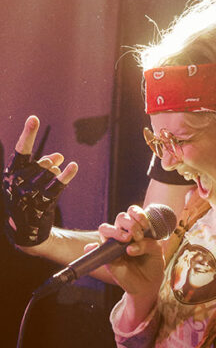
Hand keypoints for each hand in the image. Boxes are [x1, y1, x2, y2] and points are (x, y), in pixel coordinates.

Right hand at [2, 115, 77, 246]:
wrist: (25, 229)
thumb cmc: (26, 198)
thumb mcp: (27, 179)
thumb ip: (42, 165)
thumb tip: (58, 157)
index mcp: (10, 174)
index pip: (20, 150)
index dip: (28, 134)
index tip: (34, 118)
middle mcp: (16, 183)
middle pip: (41, 163)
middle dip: (49, 163)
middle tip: (52, 165)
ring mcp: (28, 195)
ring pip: (50, 174)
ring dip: (56, 174)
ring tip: (53, 177)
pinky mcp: (41, 205)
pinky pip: (57, 186)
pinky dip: (67, 175)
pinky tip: (73, 167)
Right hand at [93, 205, 164, 298]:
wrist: (149, 283)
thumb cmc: (153, 263)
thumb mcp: (156, 251)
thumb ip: (147, 244)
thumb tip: (128, 247)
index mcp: (137, 228)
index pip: (132, 212)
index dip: (138, 214)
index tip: (145, 225)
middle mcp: (124, 234)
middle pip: (120, 217)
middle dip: (130, 223)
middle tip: (138, 236)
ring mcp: (114, 245)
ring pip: (105, 228)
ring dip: (116, 231)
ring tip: (127, 240)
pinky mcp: (107, 258)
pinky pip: (95, 250)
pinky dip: (92, 247)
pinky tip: (95, 246)